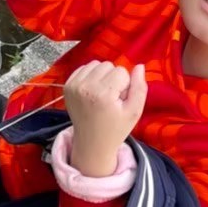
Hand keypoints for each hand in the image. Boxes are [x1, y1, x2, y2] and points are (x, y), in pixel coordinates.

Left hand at [64, 61, 147, 176]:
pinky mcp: (67, 86)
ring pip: (96, 64)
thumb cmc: (116, 129)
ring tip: (102, 94)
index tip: (119, 101)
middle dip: (113, 78)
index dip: (125, 85)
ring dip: (102, 75)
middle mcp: (85, 87)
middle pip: (108, 65)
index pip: (122, 71)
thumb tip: (139, 66)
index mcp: (103, 94)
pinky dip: (90, 76)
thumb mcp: (134, 111)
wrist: (91, 142)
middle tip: (111, 98)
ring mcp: (73, 86)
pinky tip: (92, 91)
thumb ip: (140, 87)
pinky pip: (83, 68)